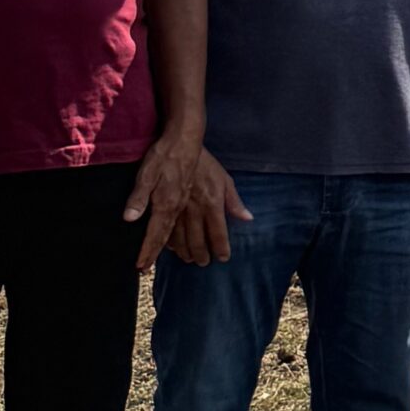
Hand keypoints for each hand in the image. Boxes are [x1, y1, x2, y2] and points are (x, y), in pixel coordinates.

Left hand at [124, 122, 209, 273]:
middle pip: (189, 238)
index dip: (150, 252)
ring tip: (202, 258)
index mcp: (168, 204)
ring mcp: (203, 200)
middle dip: (189, 254)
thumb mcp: (145, 174)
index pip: (158, 235)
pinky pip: (219, 214)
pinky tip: (224, 229)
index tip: (143, 268)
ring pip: (204, 230)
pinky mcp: (214, 190)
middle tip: (189, 265)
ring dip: (203, 245)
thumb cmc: (163, 155)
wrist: (185, 137)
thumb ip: (138, 197)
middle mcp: (188, 206)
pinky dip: (219, 226)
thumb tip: (129, 219)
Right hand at [161, 150, 253, 267]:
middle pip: (197, 241)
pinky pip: (165, 229)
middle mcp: (195, 210)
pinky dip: (168, 241)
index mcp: (212, 204)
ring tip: (187, 259)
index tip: (222, 258)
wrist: (180, 147)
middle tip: (202, 263)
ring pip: (179, 239)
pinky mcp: (162, 205)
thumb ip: (234, 201)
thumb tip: (247, 218)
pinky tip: (171, 247)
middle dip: (200, 255)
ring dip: (183, 252)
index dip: (220, 248)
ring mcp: (177, 209)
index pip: (218, 233)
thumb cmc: (205, 164)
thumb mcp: (225, 179)